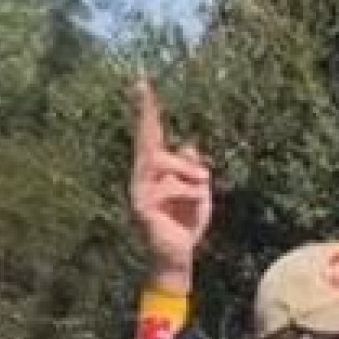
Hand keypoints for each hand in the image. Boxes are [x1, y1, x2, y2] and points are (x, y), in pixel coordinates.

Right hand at [128, 77, 211, 282]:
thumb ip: (193, 169)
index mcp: (155, 170)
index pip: (150, 135)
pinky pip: (172, 186)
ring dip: (192, 176)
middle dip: (144, 111)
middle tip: (140, 82)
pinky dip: (192, 196)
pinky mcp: (141, 205)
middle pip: (147, 140)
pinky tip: (192, 209)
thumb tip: (189, 146)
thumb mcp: (198, 192)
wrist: (178, 257)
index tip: (141, 83)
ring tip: (201, 191)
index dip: (146, 110)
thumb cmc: (187, 224)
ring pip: (167, 163)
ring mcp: (138, 189)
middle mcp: (142, 176)